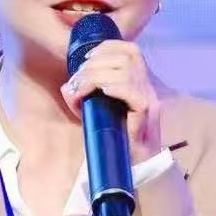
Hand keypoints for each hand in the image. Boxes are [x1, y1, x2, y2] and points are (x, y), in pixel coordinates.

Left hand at [60, 39, 162, 165]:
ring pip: (126, 72)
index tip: (87, 58)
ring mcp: (149, 100)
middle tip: (78, 80)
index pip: (131, 50)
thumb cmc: (117, 141)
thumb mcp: (95, 114)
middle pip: (126, 58)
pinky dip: (114, 88)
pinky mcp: (147, 114)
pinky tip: (102, 93)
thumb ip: (82, 99)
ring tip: (82, 89)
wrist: (135, 168)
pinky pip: (132, 92)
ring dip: (98, 76)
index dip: (108, 47)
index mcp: (140, 83)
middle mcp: (147, 88)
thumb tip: (66, 87)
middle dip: (95, 64)